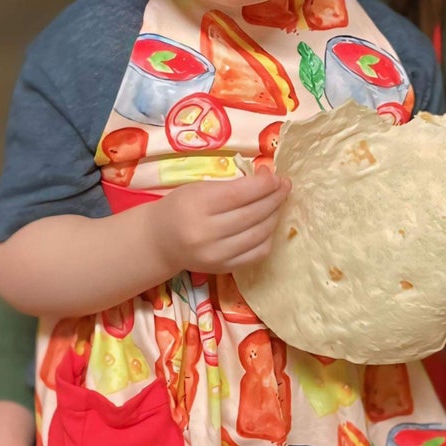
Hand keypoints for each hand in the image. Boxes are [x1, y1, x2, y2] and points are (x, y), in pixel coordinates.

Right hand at [152, 169, 289, 276]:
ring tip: (278, 203)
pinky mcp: (223, 269)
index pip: (240, 194)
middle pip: (252, 214)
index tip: (276, 177)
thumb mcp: (198, 188)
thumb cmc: (181, 207)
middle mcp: (206, 233)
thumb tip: (267, 179)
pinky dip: (268, 237)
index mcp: (197, 207)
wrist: (161, 241)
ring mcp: (216, 255)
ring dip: (275, 216)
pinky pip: (257, 254)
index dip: (264, 185)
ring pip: (259, 234)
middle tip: (285, 186)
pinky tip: (269, 224)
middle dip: (275, 198)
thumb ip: (231, 185)